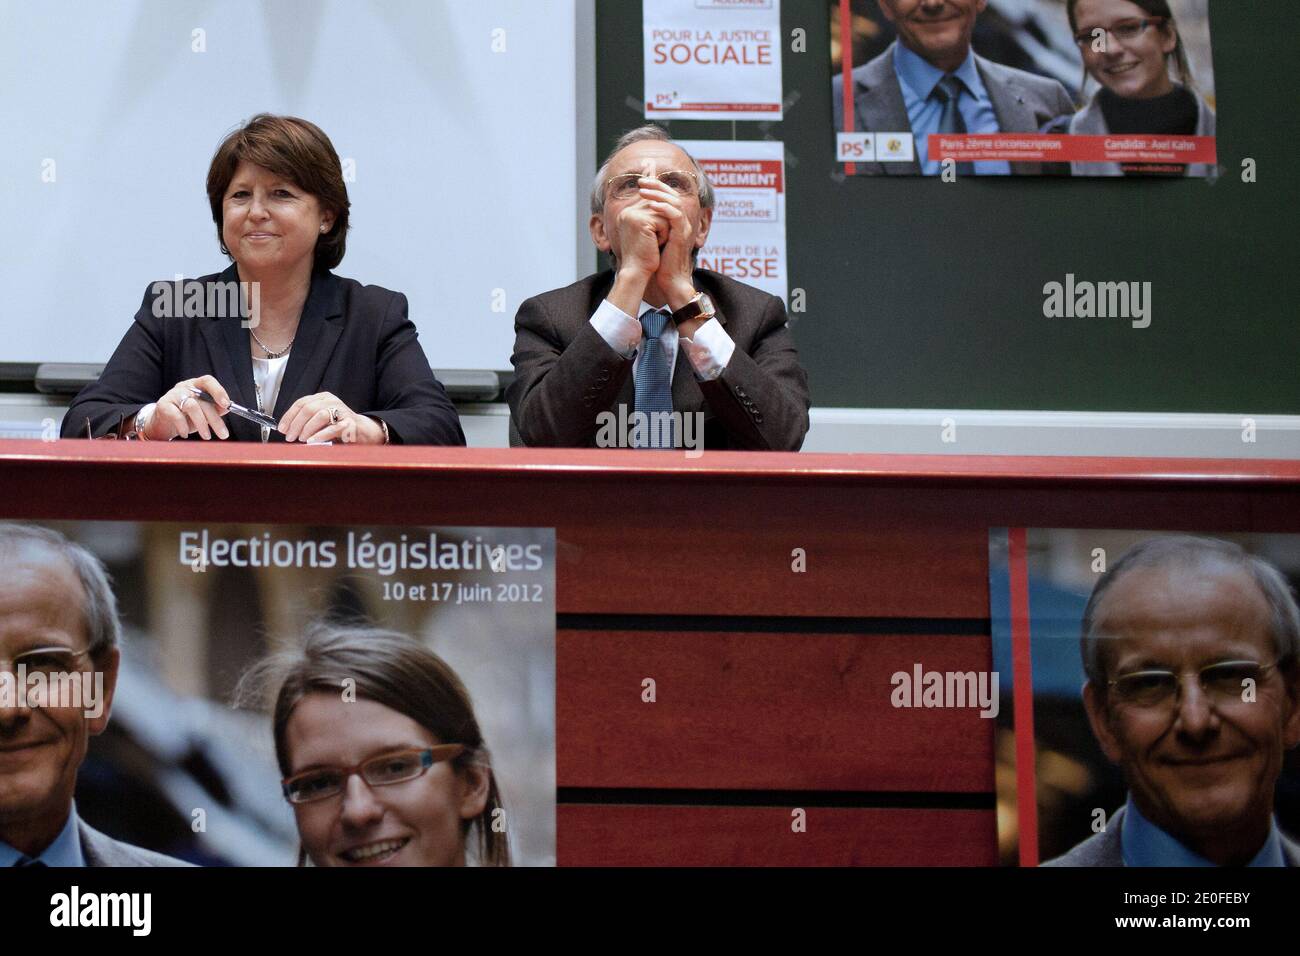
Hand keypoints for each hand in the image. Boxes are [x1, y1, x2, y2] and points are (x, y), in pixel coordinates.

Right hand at [147, 375, 230, 439]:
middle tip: (223, 434)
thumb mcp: (204, 412)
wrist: (163, 424)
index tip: (227, 405)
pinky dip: (183, 427)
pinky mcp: (163, 405)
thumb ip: (216, 408)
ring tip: (206, 436)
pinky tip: (186, 434)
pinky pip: (176, 415)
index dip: (218, 391)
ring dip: (202, 424)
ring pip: (192, 406)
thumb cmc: (186, 417)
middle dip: (215, 419)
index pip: (208, 381)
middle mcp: (185, 387)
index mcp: (196, 385)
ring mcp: (173, 395)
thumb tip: (227, 408)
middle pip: (203, 400)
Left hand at [278, 392, 382, 443]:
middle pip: (308, 408)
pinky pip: (333, 428)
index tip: (282, 428)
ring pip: (319, 415)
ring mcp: (342, 411)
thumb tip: (287, 429)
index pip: (301, 403)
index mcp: (323, 398)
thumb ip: (306, 421)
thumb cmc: (339, 427)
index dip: (289, 416)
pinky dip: (320, 435)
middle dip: (295, 424)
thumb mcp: (320, 420)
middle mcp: (332, 401)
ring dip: (306, 429)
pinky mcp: (350, 423)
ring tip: (301, 439)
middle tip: (290, 436)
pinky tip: (312, 441)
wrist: (364, 432)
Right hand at [613, 198, 668, 281]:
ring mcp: (632, 215)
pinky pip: (664, 222)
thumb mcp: (647, 233)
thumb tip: (666, 206)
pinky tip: (654, 246)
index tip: (652, 240)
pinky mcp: (641, 221)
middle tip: (652, 243)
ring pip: (663, 215)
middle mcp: (627, 211)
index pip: (653, 207)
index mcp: (626, 213)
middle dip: (662, 227)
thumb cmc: (644, 256)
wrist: (637, 273)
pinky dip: (664, 236)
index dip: (659, 224)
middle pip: (659, 209)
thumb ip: (651, 217)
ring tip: (652, 244)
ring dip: (663, 232)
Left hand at [638, 176, 697, 307]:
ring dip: (658, 194)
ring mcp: (683, 228)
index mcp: (675, 222)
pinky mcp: (682, 236)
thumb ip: (647, 225)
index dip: (656, 186)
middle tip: (641, 181)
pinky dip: (664, 209)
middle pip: (673, 194)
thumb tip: (632, 215)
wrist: (668, 281)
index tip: (640, 181)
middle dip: (656, 185)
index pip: (668, 197)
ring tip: (643, 191)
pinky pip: (675, 216)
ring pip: (675, 202)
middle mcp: (682, 222)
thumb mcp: (650, 239)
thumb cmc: (658, 263)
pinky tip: (651, 206)